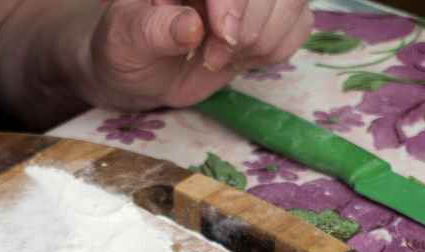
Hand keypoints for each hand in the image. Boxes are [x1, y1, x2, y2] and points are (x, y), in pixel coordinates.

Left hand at [81, 0, 314, 110]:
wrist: (137, 71)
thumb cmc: (124, 48)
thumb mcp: (124, 40)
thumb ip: (153, 30)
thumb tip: (190, 26)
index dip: (237, 0)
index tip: (221, 34)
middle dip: (250, 26)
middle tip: (213, 57)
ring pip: (294, 2)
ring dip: (262, 41)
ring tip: (218, 58)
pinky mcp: (271, 17)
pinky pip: (300, 25)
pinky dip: (274, 49)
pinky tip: (240, 58)